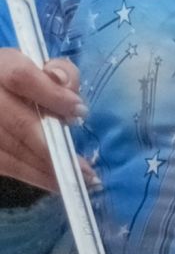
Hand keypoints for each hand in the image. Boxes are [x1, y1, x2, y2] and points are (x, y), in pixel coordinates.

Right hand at [0, 49, 83, 191]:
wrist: (2, 102)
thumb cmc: (27, 86)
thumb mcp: (41, 71)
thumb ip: (58, 73)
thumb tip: (64, 82)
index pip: (20, 76)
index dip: (53, 95)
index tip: (80, 111)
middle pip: (19, 122)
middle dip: (57, 146)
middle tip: (87, 167)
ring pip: (15, 149)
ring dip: (53, 169)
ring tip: (84, 179)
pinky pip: (9, 166)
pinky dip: (38, 177)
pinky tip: (61, 183)